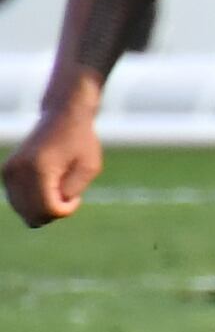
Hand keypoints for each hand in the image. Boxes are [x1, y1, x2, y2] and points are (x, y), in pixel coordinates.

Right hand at [4, 113, 101, 227]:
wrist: (63, 116)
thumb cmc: (81, 141)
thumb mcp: (89, 168)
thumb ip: (70, 193)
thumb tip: (49, 211)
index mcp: (39, 169)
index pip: (47, 209)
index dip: (66, 210)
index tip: (77, 197)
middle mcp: (18, 171)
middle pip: (32, 216)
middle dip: (54, 211)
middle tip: (68, 192)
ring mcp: (9, 172)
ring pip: (24, 212)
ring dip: (44, 207)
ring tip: (58, 187)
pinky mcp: (6, 172)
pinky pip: (19, 203)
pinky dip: (34, 201)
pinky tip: (48, 186)